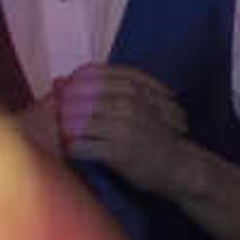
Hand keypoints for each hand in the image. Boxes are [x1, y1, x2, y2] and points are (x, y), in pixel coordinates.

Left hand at [34, 63, 193, 194]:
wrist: (181, 164)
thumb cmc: (157, 133)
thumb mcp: (141, 101)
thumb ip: (108, 88)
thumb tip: (58, 81)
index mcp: (135, 88)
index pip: (89, 75)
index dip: (72, 83)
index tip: (68, 94)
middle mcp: (128, 104)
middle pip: (77, 97)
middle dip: (63, 107)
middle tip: (60, 118)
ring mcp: (122, 128)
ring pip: (74, 122)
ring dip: (64, 130)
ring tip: (65, 135)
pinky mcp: (118, 153)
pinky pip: (80, 147)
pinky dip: (72, 149)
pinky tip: (73, 150)